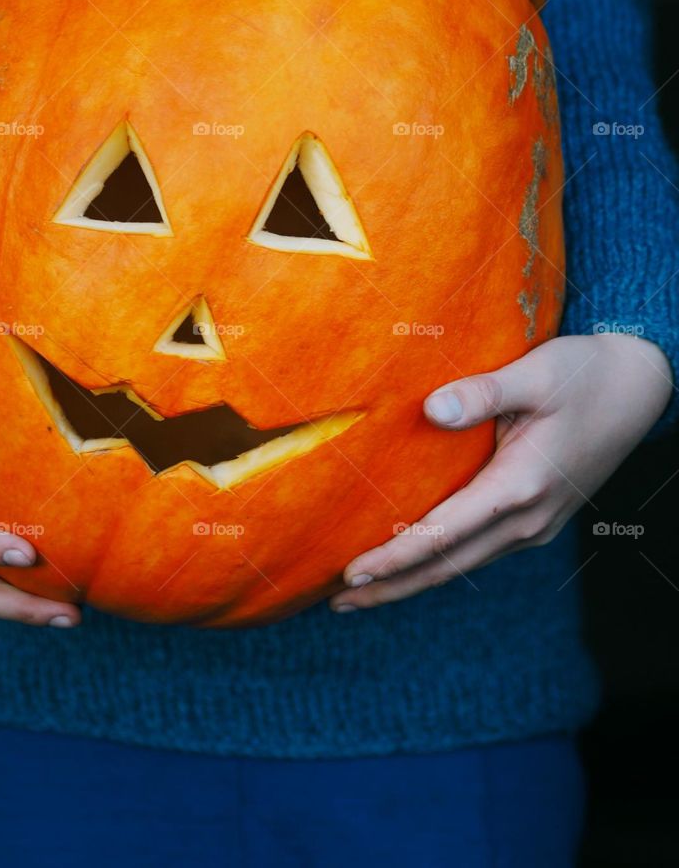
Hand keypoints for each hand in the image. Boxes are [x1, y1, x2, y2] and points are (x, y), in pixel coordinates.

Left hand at [331, 334, 672, 611]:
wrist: (640, 386)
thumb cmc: (585, 374)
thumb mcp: (535, 373)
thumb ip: (482, 393)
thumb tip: (432, 410)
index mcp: (520, 486)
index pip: (442, 535)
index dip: (393, 558)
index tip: (350, 575)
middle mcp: (527, 518)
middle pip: (446, 566)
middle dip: (390, 587)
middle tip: (336, 603)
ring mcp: (534, 524)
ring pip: (461, 565)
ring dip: (410, 581)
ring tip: (359, 593)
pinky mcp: (535, 517)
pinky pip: (477, 550)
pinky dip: (437, 562)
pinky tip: (408, 561)